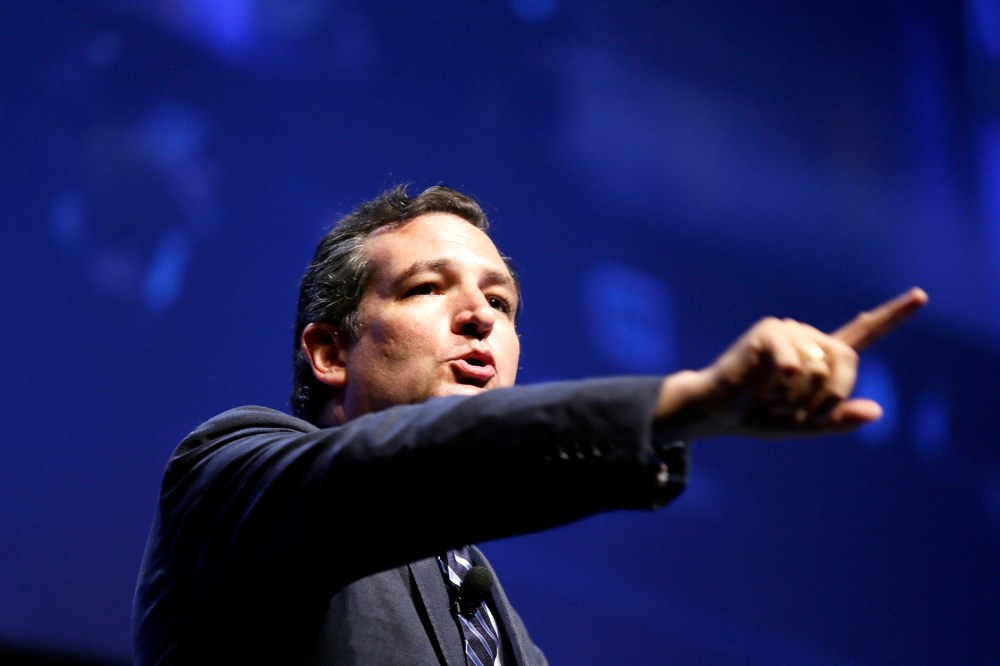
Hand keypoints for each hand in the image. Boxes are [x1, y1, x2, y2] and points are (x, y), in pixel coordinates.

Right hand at [656, 288, 927, 438]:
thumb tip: (877, 411)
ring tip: (770, 398)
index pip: (866, 332)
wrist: (718, 412)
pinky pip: (793, 366)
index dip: (895, 315)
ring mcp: (789, 330)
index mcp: (822, 355)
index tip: (922, 296)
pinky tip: (757, 387)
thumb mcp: (805, 424)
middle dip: (827, 395)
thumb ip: (839, 420)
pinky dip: (778, 388)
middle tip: (793, 410)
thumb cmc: (758, 416)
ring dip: (795, 397)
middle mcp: (809, 336)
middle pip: (846, 361)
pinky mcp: (769, 332)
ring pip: (819, 368)